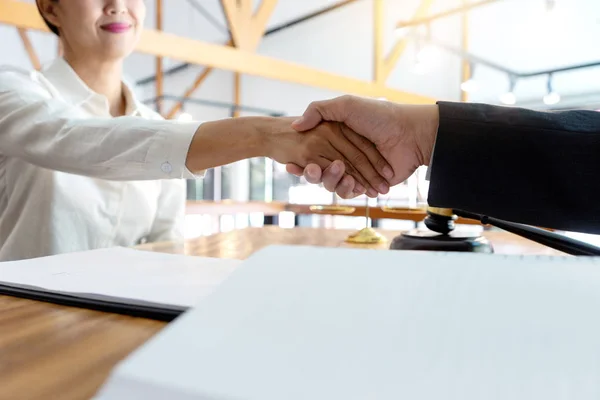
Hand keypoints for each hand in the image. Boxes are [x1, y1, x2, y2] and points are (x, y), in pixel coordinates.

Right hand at [261, 117, 392, 196]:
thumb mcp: (347, 105)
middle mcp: (345, 153)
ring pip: (333, 183)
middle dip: (313, 173)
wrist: (411, 134)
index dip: (301, 159)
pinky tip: (351, 184)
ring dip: (331, 181)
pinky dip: (348, 190)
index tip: (290, 162)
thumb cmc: (380, 116)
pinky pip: (351, 192)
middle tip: (311, 169)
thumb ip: (318, 110)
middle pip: (320, 170)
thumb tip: (295, 125)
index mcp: (338, 136)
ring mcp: (357, 170)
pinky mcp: (368, 184)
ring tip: (339, 174)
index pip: (313, 152)